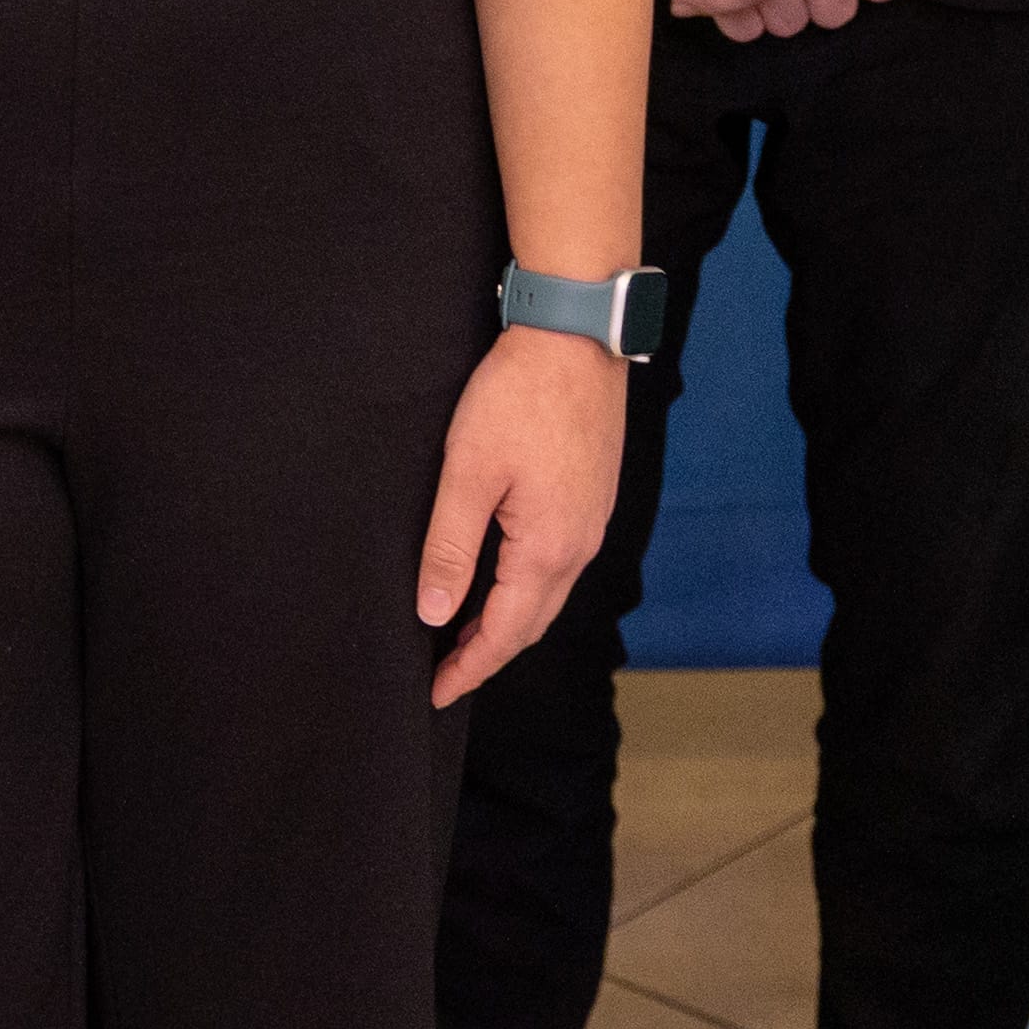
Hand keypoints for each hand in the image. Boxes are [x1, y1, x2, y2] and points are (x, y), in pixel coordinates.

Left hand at [419, 326, 623, 705]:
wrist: (577, 335)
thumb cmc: (519, 396)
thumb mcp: (469, 472)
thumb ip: (451, 547)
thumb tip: (435, 613)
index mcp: (547, 549)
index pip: (504, 632)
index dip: (469, 668)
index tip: (436, 693)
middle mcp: (580, 545)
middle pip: (532, 623)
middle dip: (489, 653)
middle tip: (446, 674)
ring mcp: (592, 521)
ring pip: (549, 594)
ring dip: (510, 621)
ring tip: (466, 634)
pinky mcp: (592, 496)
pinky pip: (561, 563)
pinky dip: (529, 587)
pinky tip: (504, 578)